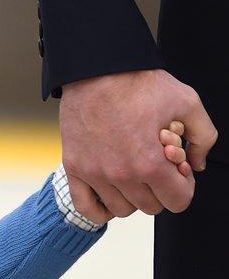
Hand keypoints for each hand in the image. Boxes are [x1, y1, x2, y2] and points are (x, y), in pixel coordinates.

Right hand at [59, 69, 216, 218]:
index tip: (179, 172)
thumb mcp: (187, 101)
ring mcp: (95, 175)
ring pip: (123, 210)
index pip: (177, 201)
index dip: (184, 187)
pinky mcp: (75, 169)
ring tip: (135, 172)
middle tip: (157, 166)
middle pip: (152, 207)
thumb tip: (197, 164)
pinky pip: (87, 208)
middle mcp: (122, 175)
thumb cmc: (139, 82)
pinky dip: (101, 209)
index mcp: (150, 163)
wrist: (96, 68)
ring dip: (134, 196)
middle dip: (161, 189)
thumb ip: (204, 136)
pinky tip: (112, 195)